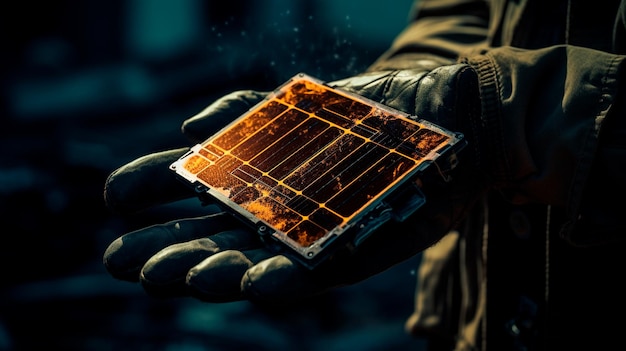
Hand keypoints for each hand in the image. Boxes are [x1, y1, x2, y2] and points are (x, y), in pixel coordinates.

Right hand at [103, 66, 489, 304]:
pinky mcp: (352, 253)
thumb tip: (189, 129)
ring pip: (252, 261)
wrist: (445, 122)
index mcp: (253, 177)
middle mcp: (272, 212)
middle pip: (209, 235)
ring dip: (212, 271)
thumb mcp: (297, 104)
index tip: (113, 199)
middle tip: (120, 261)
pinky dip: (283, 279)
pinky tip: (253, 285)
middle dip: (164, 248)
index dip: (151, 191)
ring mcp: (309, 235)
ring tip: (175, 278)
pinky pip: (313, 272)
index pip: (191, 188)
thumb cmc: (368, 112)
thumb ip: (243, 112)